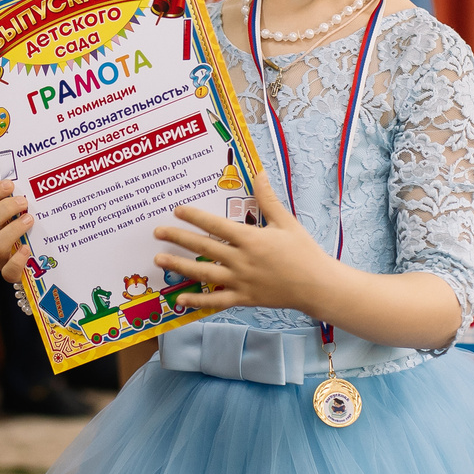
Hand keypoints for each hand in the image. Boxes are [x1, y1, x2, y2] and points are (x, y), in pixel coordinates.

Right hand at [0, 179, 36, 284]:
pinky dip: (17, 261)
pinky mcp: (12, 273)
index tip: (10, 184)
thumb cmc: (33, 225)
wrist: (41, 260)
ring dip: (12, 230)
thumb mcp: (26, 207)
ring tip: (30, 220)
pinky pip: (8, 272)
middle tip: (24, 201)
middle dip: (3, 209)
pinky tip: (27, 250)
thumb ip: (26, 191)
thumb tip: (38, 164)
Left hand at [153, 171, 326, 314]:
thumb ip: (268, 199)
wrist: (316, 285)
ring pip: (203, 273)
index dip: (194, 217)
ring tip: (159, 259)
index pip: (216, 225)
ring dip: (179, 266)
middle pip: (203, 247)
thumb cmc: (303, 251)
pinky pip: (216, 300)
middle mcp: (241, 260)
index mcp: (250, 238)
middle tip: (157, 232)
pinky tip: (179, 298)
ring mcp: (240, 281)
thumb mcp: (286, 222)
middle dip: (178, 238)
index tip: (177, 210)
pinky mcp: (243, 298)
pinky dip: (197, 301)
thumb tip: (260, 172)